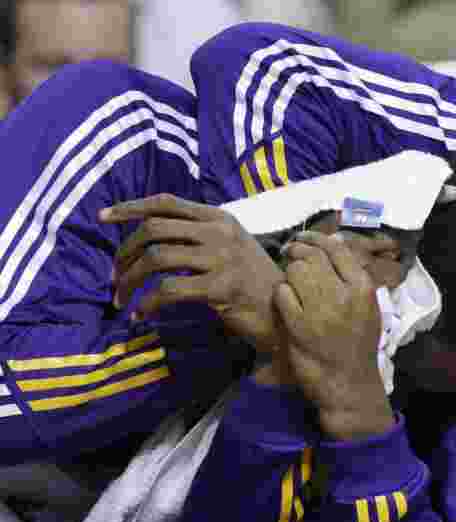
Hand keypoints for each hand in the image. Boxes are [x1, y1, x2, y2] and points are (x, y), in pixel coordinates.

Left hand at [99, 193, 285, 353]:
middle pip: (154, 229)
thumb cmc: (252, 284)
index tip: (102, 218)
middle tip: (115, 278)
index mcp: (219, 218)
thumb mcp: (229, 248)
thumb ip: (197, 237)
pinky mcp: (221, 286)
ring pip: (156, 258)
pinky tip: (141, 316)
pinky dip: (147, 304)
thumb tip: (147, 241)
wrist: (286, 312)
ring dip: (129, 280)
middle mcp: (220, 232)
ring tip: (122, 299)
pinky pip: (169, 290)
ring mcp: (222, 258)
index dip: (130, 208)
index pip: (166, 203)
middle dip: (124, 253)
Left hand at [273, 231, 393, 440]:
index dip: (315, 238)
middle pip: (312, 256)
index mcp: (363, 288)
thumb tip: (333, 239)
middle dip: (297, 254)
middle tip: (290, 257)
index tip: (303, 238)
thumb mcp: (366, 306)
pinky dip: (282, 294)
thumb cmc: (357, 343)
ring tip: (292, 284)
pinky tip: (287, 303)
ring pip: (295, 271)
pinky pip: (282, 293)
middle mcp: (344, 295)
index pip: (337, 249)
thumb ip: (351, 275)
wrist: (348, 383)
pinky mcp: (299, 325)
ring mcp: (320, 310)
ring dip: (289, 274)